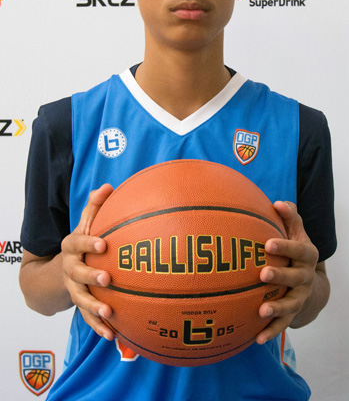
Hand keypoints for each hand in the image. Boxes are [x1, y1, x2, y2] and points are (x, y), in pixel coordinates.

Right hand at [61, 184, 114, 339]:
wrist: (61, 268)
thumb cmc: (83, 241)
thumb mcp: (86, 223)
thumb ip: (95, 207)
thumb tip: (108, 187)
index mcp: (71, 246)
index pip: (78, 243)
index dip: (89, 243)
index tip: (103, 244)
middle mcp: (70, 268)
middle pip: (77, 274)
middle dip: (91, 277)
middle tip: (107, 279)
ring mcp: (74, 288)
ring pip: (81, 299)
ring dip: (94, 308)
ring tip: (109, 313)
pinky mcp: (81, 305)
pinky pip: (88, 318)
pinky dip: (99, 327)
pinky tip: (113, 335)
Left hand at [256, 201, 318, 343]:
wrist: (313, 283)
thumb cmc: (295, 249)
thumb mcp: (297, 231)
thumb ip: (289, 216)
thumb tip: (277, 203)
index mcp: (308, 254)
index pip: (299, 249)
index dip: (285, 246)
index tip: (268, 243)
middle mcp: (306, 276)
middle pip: (296, 277)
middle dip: (280, 276)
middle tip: (263, 274)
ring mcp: (301, 296)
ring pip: (291, 304)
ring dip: (277, 308)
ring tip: (261, 311)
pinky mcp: (293, 313)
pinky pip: (283, 324)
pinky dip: (271, 331)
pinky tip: (257, 339)